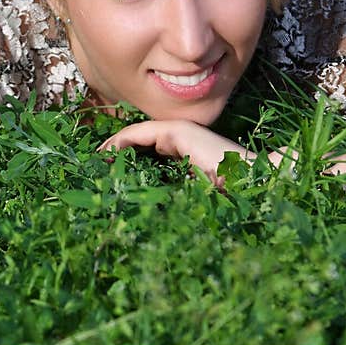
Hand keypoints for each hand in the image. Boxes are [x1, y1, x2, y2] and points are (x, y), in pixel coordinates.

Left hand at [97, 119, 251, 186]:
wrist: (253, 184)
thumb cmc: (228, 196)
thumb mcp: (191, 197)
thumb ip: (170, 196)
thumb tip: (145, 213)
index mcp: (182, 153)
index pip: (145, 152)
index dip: (124, 161)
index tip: (104, 177)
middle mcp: (178, 138)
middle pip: (136, 142)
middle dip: (114, 154)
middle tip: (92, 170)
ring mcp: (177, 131)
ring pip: (133, 136)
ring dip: (112, 149)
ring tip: (93, 163)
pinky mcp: (175, 130)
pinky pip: (137, 134)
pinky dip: (119, 143)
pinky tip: (105, 155)